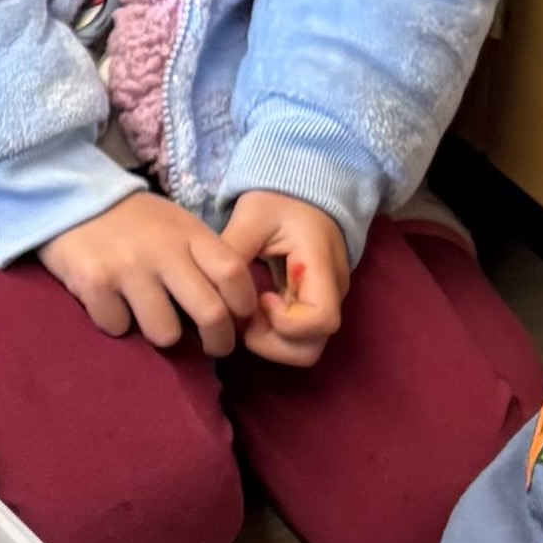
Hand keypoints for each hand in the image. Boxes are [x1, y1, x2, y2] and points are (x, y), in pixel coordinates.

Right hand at [35, 192, 254, 355]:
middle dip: (219, 341)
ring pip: (165, 332)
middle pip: (210, 313)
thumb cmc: (133, 220)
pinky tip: (112, 304)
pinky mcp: (93, 284)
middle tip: (214, 348)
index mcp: (188, 233)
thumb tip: (232, 308)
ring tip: (152, 319)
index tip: (239, 319)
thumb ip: (203, 257)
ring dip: (162, 334)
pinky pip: (118, 328)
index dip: (244, 305)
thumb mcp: (176, 225)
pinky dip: (117, 323)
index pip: (234, 274)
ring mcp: (127, 268)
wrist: (70, 197)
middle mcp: (162, 251)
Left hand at [219, 192, 350, 368]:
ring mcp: (325, 303)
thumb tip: (209, 289)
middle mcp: (333, 293)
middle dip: (272, 344)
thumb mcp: (253, 216)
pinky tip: (254, 313)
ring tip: (248, 318)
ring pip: (305, 349)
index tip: (260, 299)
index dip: (286, 324)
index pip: (322, 320)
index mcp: (322, 267)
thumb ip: (234, 249)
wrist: (304, 193)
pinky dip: (273, 335)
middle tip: (246, 320)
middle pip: (312, 347)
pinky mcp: (314, 308)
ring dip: (271, 344)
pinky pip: (298, 338)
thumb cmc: (280, 200)